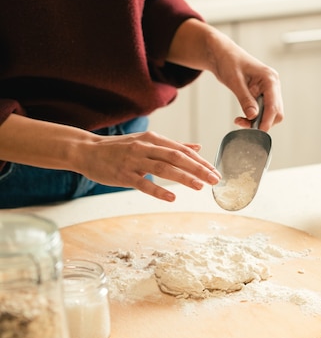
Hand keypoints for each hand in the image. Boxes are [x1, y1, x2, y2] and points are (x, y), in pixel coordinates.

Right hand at [83, 130, 220, 201]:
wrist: (88, 151)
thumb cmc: (120, 148)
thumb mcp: (146, 142)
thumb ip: (172, 146)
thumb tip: (198, 147)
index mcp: (153, 139)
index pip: (182, 150)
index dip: (200, 161)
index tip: (215, 171)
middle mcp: (145, 147)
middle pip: (176, 157)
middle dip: (198, 169)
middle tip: (215, 180)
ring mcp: (133, 161)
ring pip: (163, 168)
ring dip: (183, 177)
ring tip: (199, 186)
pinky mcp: (123, 175)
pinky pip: (143, 183)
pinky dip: (158, 191)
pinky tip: (172, 198)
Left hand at [167, 19, 283, 130]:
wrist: (221, 54)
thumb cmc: (228, 62)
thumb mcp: (234, 81)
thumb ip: (245, 99)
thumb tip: (254, 116)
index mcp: (270, 79)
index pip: (274, 106)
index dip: (266, 122)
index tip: (256, 133)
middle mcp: (273, 84)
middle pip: (276, 112)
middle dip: (262, 122)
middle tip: (243, 126)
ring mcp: (269, 90)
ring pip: (270, 114)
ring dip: (257, 121)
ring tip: (239, 121)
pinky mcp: (262, 94)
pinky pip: (262, 111)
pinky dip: (253, 117)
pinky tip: (241, 117)